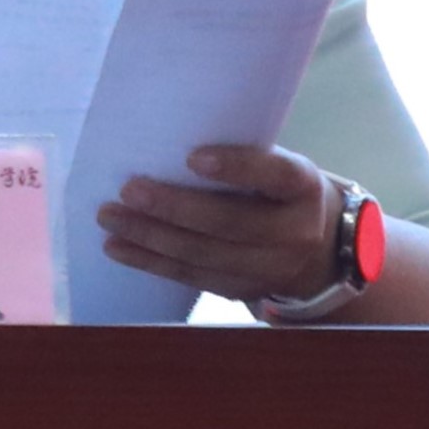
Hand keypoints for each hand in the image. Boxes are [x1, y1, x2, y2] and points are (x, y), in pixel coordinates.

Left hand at [99, 140, 339, 305]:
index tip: (191, 158)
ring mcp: (270, 268)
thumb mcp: (276, 166)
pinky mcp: (243, 290)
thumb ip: (239, 156)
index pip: (272, 175)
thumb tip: (164, 139)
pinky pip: (192, 277)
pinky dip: (151, 262)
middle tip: (129, 190)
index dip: (235, 168)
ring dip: (151, 237)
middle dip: (173, 208)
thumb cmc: (277, 191)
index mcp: (301, 187)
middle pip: (229, 222)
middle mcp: (294, 231)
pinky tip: (118, 248)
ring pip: (204, 254)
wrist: (317, 249)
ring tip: (110, 218)